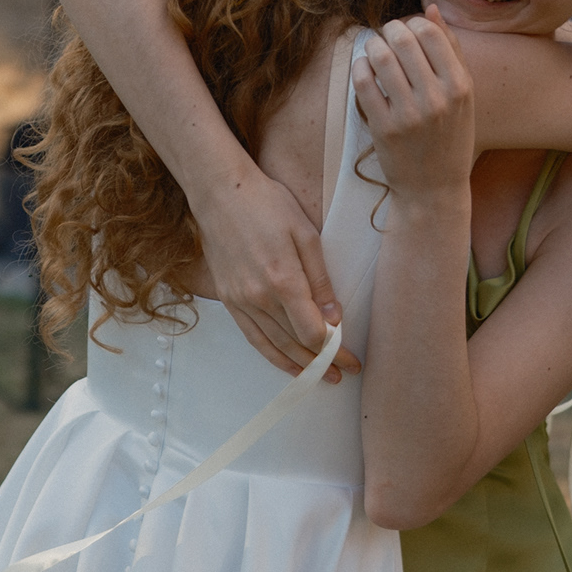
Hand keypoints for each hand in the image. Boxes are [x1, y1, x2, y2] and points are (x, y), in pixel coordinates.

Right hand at [188, 164, 355, 382]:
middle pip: (296, 343)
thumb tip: (334, 318)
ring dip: (299, 366)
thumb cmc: (267, 204)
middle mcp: (259, 297)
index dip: (336, 351)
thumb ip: (320, 280)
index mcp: (283, 280)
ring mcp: (240, 300)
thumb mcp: (306, 234)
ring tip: (320, 378)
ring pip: (273, 345)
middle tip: (344, 373)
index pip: (313, 332)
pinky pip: (252, 337)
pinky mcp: (228, 299)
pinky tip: (287, 364)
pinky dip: (271, 355)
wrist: (220, 192)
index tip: (352, 358)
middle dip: (323, 363)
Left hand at [353, 6, 475, 201]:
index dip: (414, 23)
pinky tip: (365, 69)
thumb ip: (451, 51)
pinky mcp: (384, 128)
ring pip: (380, 56)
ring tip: (375, 50)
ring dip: (373, 45)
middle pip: (403, 39)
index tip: (408, 30)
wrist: (435, 189)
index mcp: (460, 86)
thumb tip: (431, 10)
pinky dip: (360, 67)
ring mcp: (409, 114)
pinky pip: (363, 82)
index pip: (430, 32)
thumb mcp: (463, 95)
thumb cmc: (450, 136)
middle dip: (390, 30)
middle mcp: (437, 98)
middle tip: (387, 36)